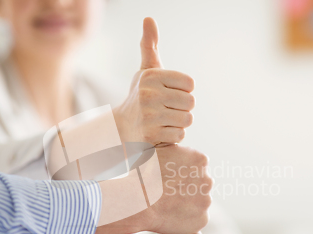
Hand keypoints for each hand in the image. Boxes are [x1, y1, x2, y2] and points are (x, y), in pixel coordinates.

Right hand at [95, 145, 212, 233]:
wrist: (138, 200)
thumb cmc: (143, 174)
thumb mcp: (159, 149)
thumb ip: (175, 149)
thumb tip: (176, 142)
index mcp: (201, 159)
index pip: (197, 166)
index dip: (182, 173)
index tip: (170, 179)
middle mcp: (208, 179)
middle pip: (200, 184)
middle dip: (187, 188)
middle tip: (168, 193)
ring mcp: (206, 201)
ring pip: (199, 202)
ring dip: (188, 204)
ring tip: (167, 206)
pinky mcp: (202, 220)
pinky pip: (196, 219)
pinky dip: (187, 220)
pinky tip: (171, 217)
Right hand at [113, 17, 194, 144]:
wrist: (121, 128)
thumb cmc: (140, 96)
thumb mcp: (145, 71)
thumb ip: (149, 46)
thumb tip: (149, 19)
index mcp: (151, 76)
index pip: (190, 84)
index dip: (184, 91)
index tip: (170, 94)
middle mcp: (148, 93)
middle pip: (191, 102)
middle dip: (182, 108)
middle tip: (167, 109)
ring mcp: (149, 115)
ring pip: (187, 119)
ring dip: (179, 122)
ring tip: (164, 120)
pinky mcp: (150, 134)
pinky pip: (179, 134)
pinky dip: (173, 135)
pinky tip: (161, 131)